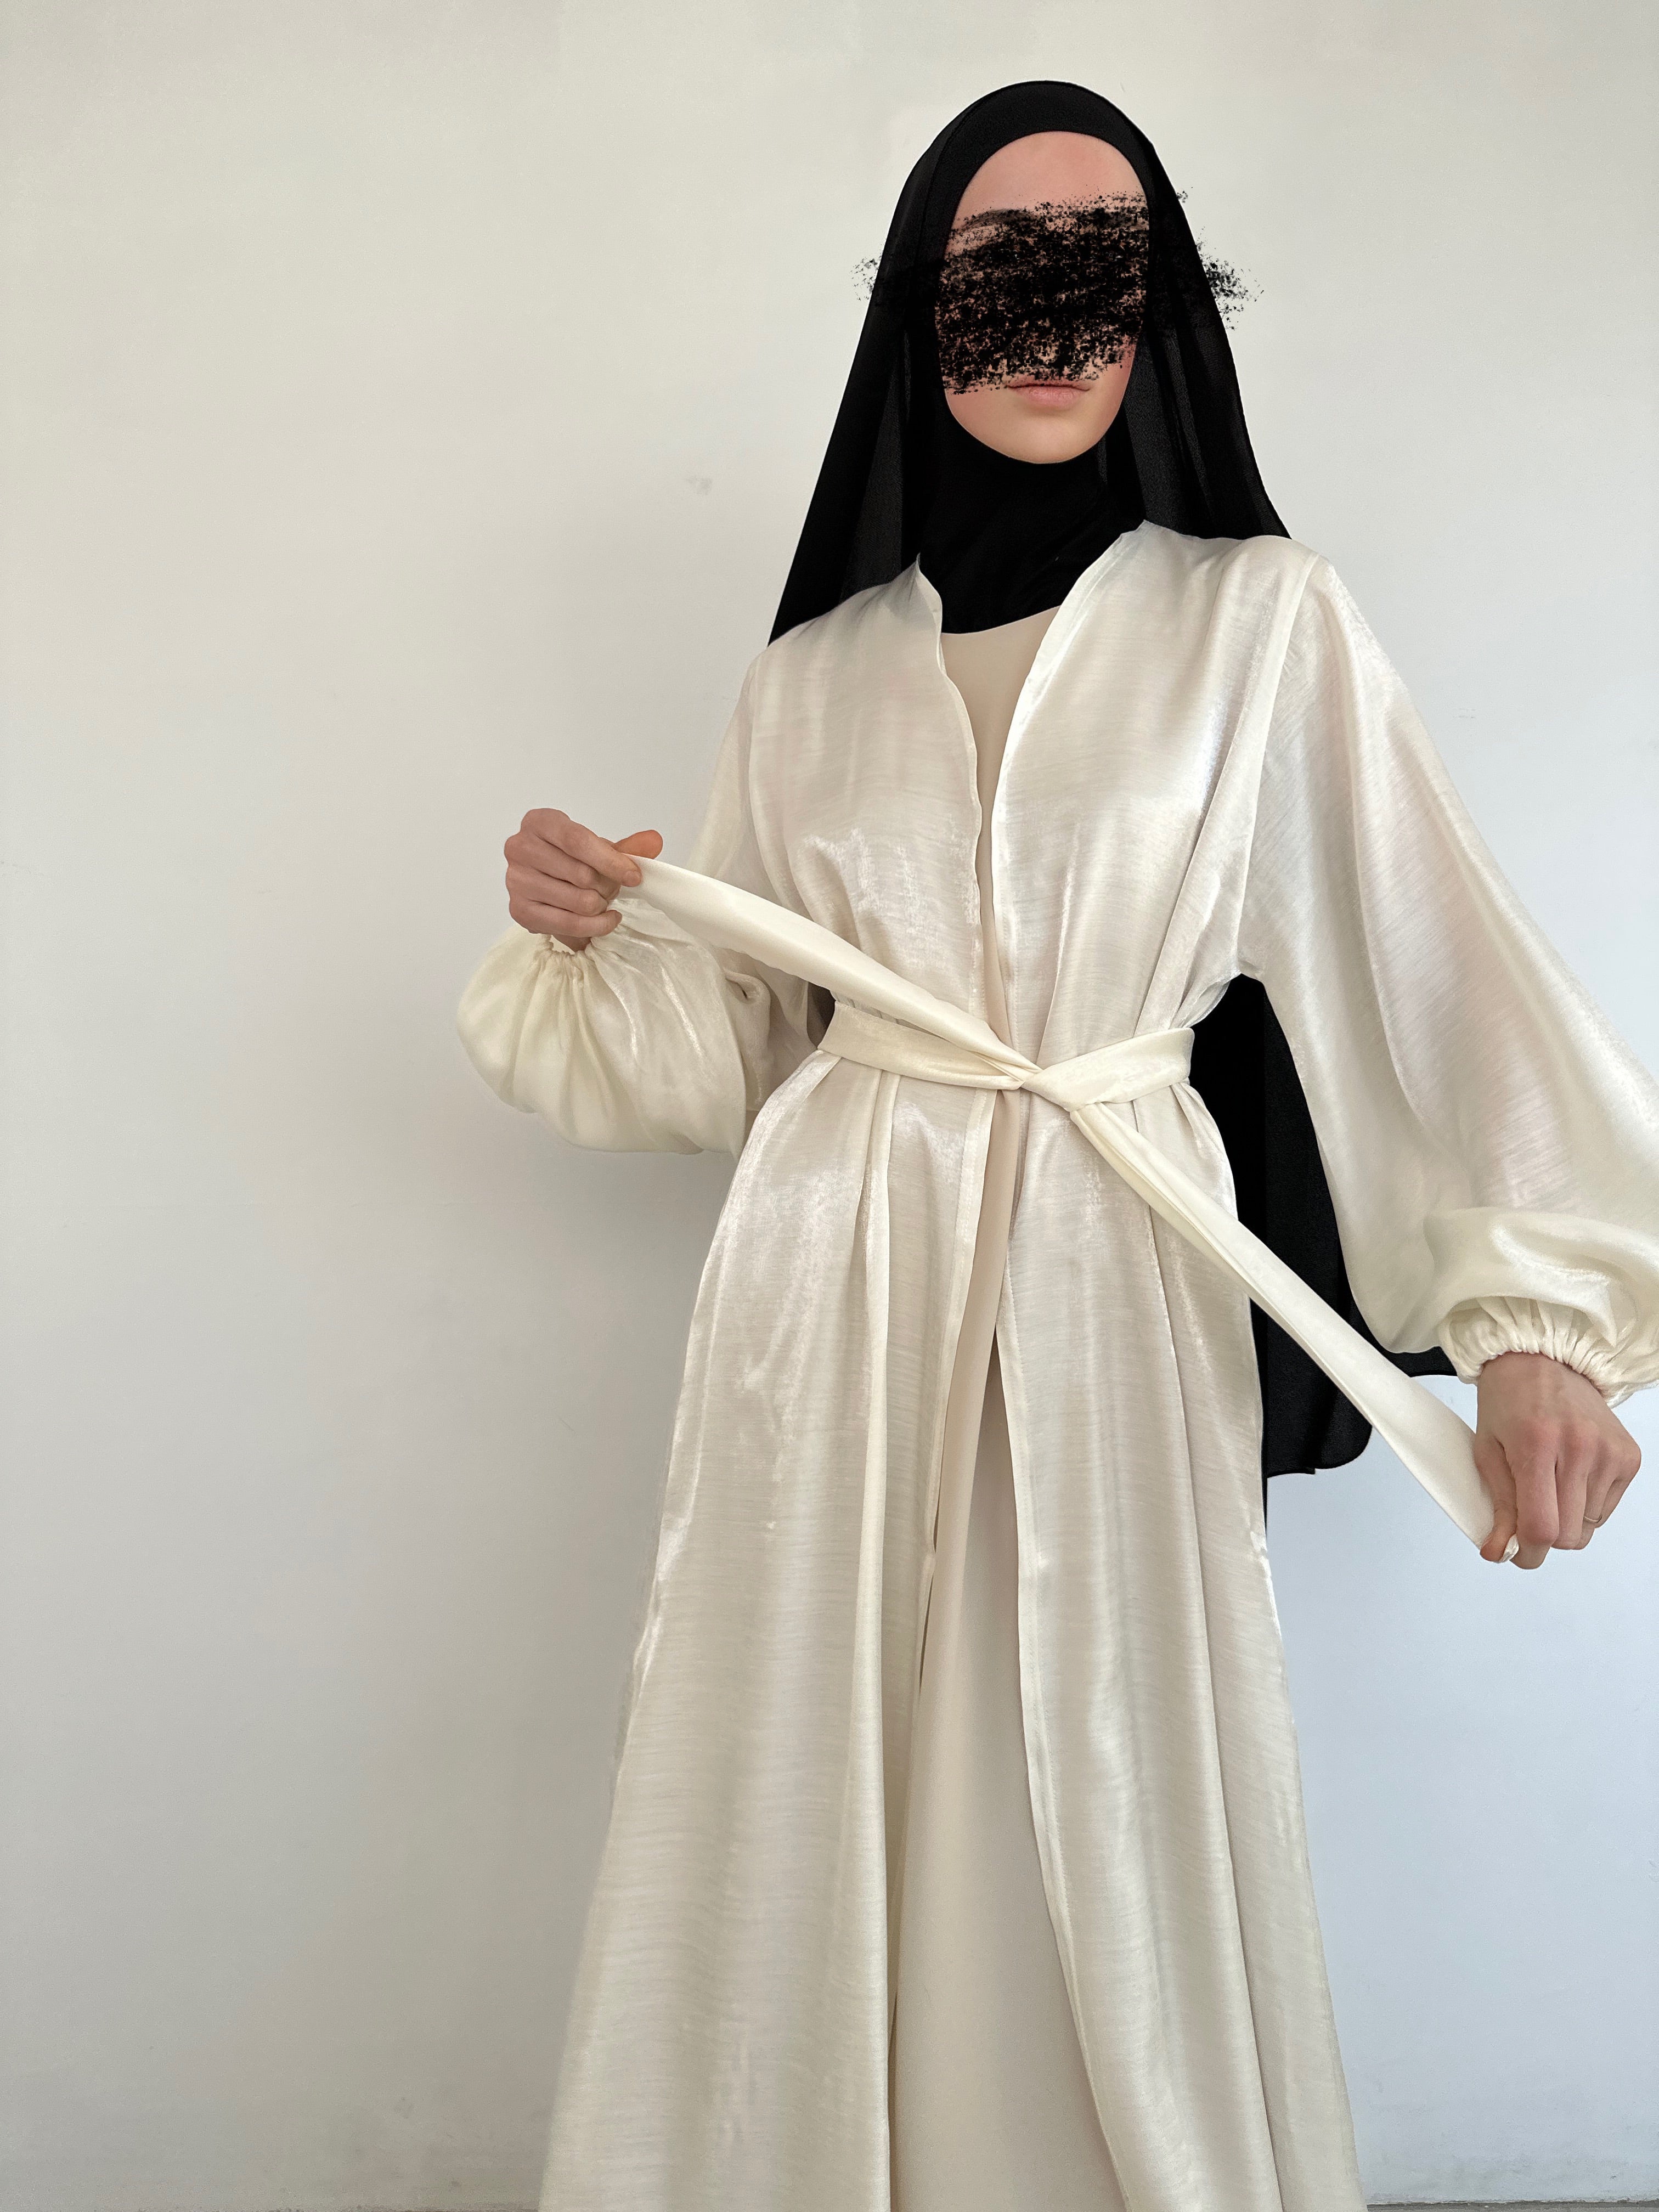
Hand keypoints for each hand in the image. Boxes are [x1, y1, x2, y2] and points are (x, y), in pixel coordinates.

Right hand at [504, 811, 663, 950]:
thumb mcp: (598, 847)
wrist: (547, 879)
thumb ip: (626, 847)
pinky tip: (605, 919)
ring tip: (602, 900)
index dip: (611, 861)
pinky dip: (595, 926)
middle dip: (607, 886)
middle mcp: (520, 848)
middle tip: (612, 888)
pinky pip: (568, 924)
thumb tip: (653, 841)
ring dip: (601, 906)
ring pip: (578, 901)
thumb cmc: (572, 858)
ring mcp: (516, 881)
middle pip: (581, 874)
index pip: (578, 841)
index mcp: (538, 822)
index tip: (634, 877)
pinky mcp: (520, 910)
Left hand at [1473, 1350, 1640, 1566]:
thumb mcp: (1487, 1451)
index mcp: (1536, 1446)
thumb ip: (1498, 1506)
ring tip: (1549, 1484)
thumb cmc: (1509, 1402)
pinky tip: (1570, 1475)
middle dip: (1545, 1537)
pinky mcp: (1628, 1456)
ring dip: (1567, 1520)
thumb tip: (1500, 1553)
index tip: (1520, 1554)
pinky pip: (1606, 1509)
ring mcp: (1608, 1452)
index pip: (1542, 1527)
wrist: (1542, 1361)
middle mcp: (1579, 1448)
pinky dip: (1586, 1505)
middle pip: (1569, 1535)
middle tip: (1529, 1514)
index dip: (1529, 1552)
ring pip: (1589, 1526)